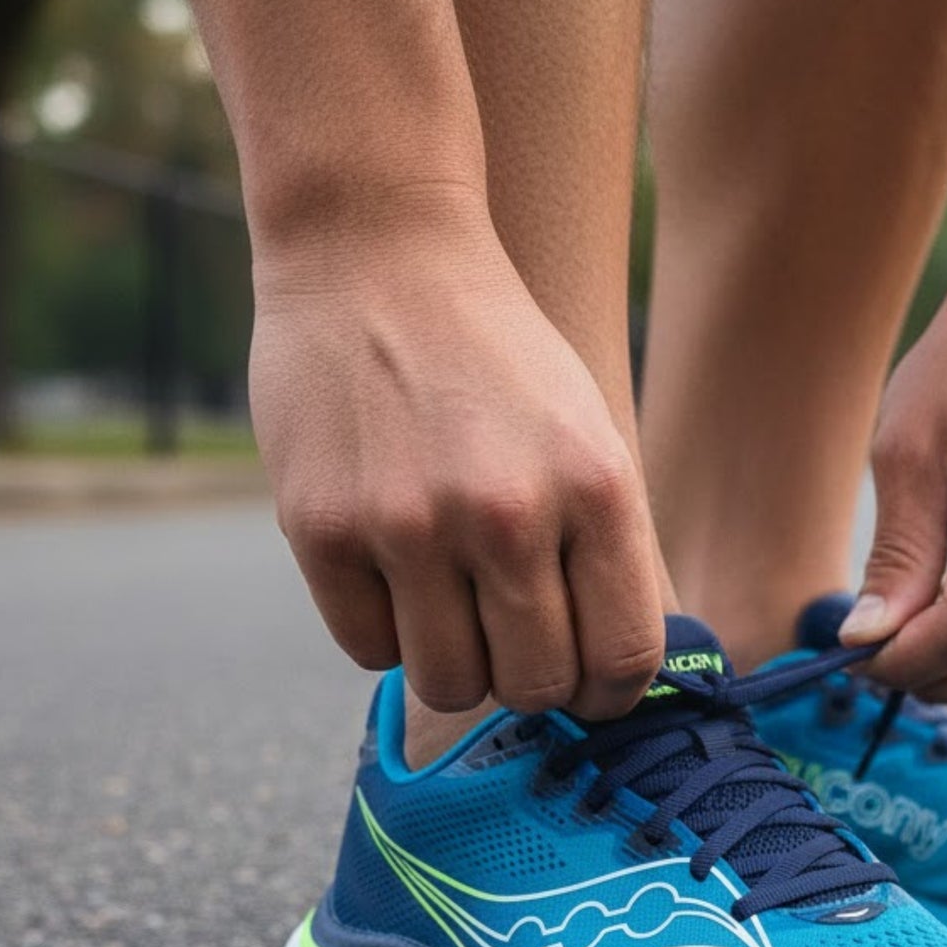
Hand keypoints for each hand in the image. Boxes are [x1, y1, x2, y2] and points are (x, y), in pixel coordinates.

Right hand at [249, 209, 665, 718]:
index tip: (589, 688)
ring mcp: (408, 523)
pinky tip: (396, 578)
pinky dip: (389, 633)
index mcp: (596, 488)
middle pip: (537, 686)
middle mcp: (508, 513)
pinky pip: (370, 651)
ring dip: (460, 666)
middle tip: (515, 645)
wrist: (376, 253)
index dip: (609, 694)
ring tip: (456, 611)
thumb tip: (610, 678)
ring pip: (452, 685)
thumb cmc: (497, 360)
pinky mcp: (322, 528)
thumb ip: (605, 554)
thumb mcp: (590, 435)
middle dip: (533, 682)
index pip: (624, 659)